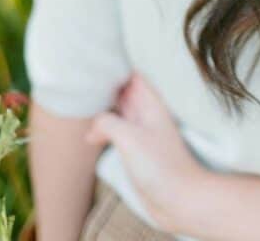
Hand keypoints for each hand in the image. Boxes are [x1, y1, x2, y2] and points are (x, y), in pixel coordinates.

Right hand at [85, 71, 210, 233]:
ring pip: (118, 112)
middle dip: (106, 86)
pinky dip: (103, 130)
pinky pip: (116, 133)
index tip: (97, 60)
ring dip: (103, 109)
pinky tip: (90, 137)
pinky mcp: (136, 151)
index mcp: (150, 103)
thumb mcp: (130, 138)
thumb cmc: (161, 166)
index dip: (117, 66)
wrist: (179, 199)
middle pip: (124, 92)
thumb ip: (108, 122)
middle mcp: (146, 114)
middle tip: (82, 80)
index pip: (133, 75)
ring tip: (81, 105)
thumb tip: (93, 124)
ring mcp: (141, 132)